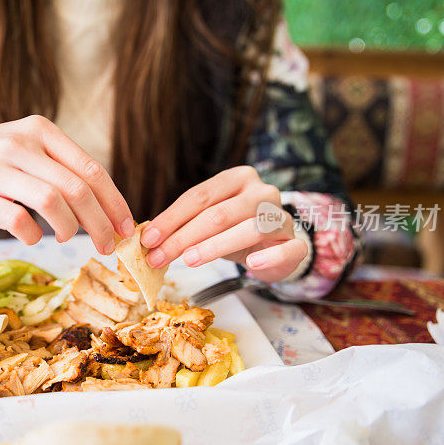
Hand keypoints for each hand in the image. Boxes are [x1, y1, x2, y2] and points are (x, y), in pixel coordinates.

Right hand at [0, 115, 134, 253]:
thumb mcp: (24, 144)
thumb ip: (58, 166)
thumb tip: (102, 206)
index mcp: (41, 131)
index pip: (92, 169)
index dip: (115, 202)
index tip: (127, 227)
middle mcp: (22, 145)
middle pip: (78, 189)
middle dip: (101, 223)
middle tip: (108, 245)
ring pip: (53, 202)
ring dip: (69, 228)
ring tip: (66, 238)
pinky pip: (18, 220)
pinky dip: (33, 235)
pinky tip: (32, 236)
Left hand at [140, 166, 306, 281]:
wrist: (274, 246)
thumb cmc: (234, 230)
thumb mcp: (208, 222)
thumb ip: (184, 224)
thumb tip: (148, 239)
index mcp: (237, 178)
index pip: (199, 196)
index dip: (171, 218)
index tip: (148, 239)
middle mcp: (261, 191)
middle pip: (218, 214)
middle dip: (183, 237)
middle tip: (158, 257)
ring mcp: (281, 215)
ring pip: (248, 229)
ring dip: (214, 247)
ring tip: (189, 260)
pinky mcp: (295, 242)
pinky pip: (285, 248)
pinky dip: (268, 257)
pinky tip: (251, 265)